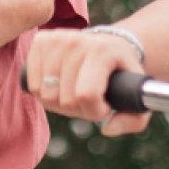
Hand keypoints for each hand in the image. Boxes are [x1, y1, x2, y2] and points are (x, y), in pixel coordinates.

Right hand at [24, 29, 150, 137]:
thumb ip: (133, 119)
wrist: (110, 44)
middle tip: (91, 99)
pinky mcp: (40, 41)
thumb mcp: (136, 95)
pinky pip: (32, 84)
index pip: (85, 95)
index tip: (105, 105)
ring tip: (75, 91)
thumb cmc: (122, 74)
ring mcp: (55, 39)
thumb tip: (106, 129)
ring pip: (45, 94)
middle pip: (64, 99)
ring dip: (60, 103)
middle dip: (79, 109)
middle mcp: (76, 41)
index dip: (95, 111)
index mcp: (102, 51)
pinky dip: (44, 93)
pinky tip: (60, 85)